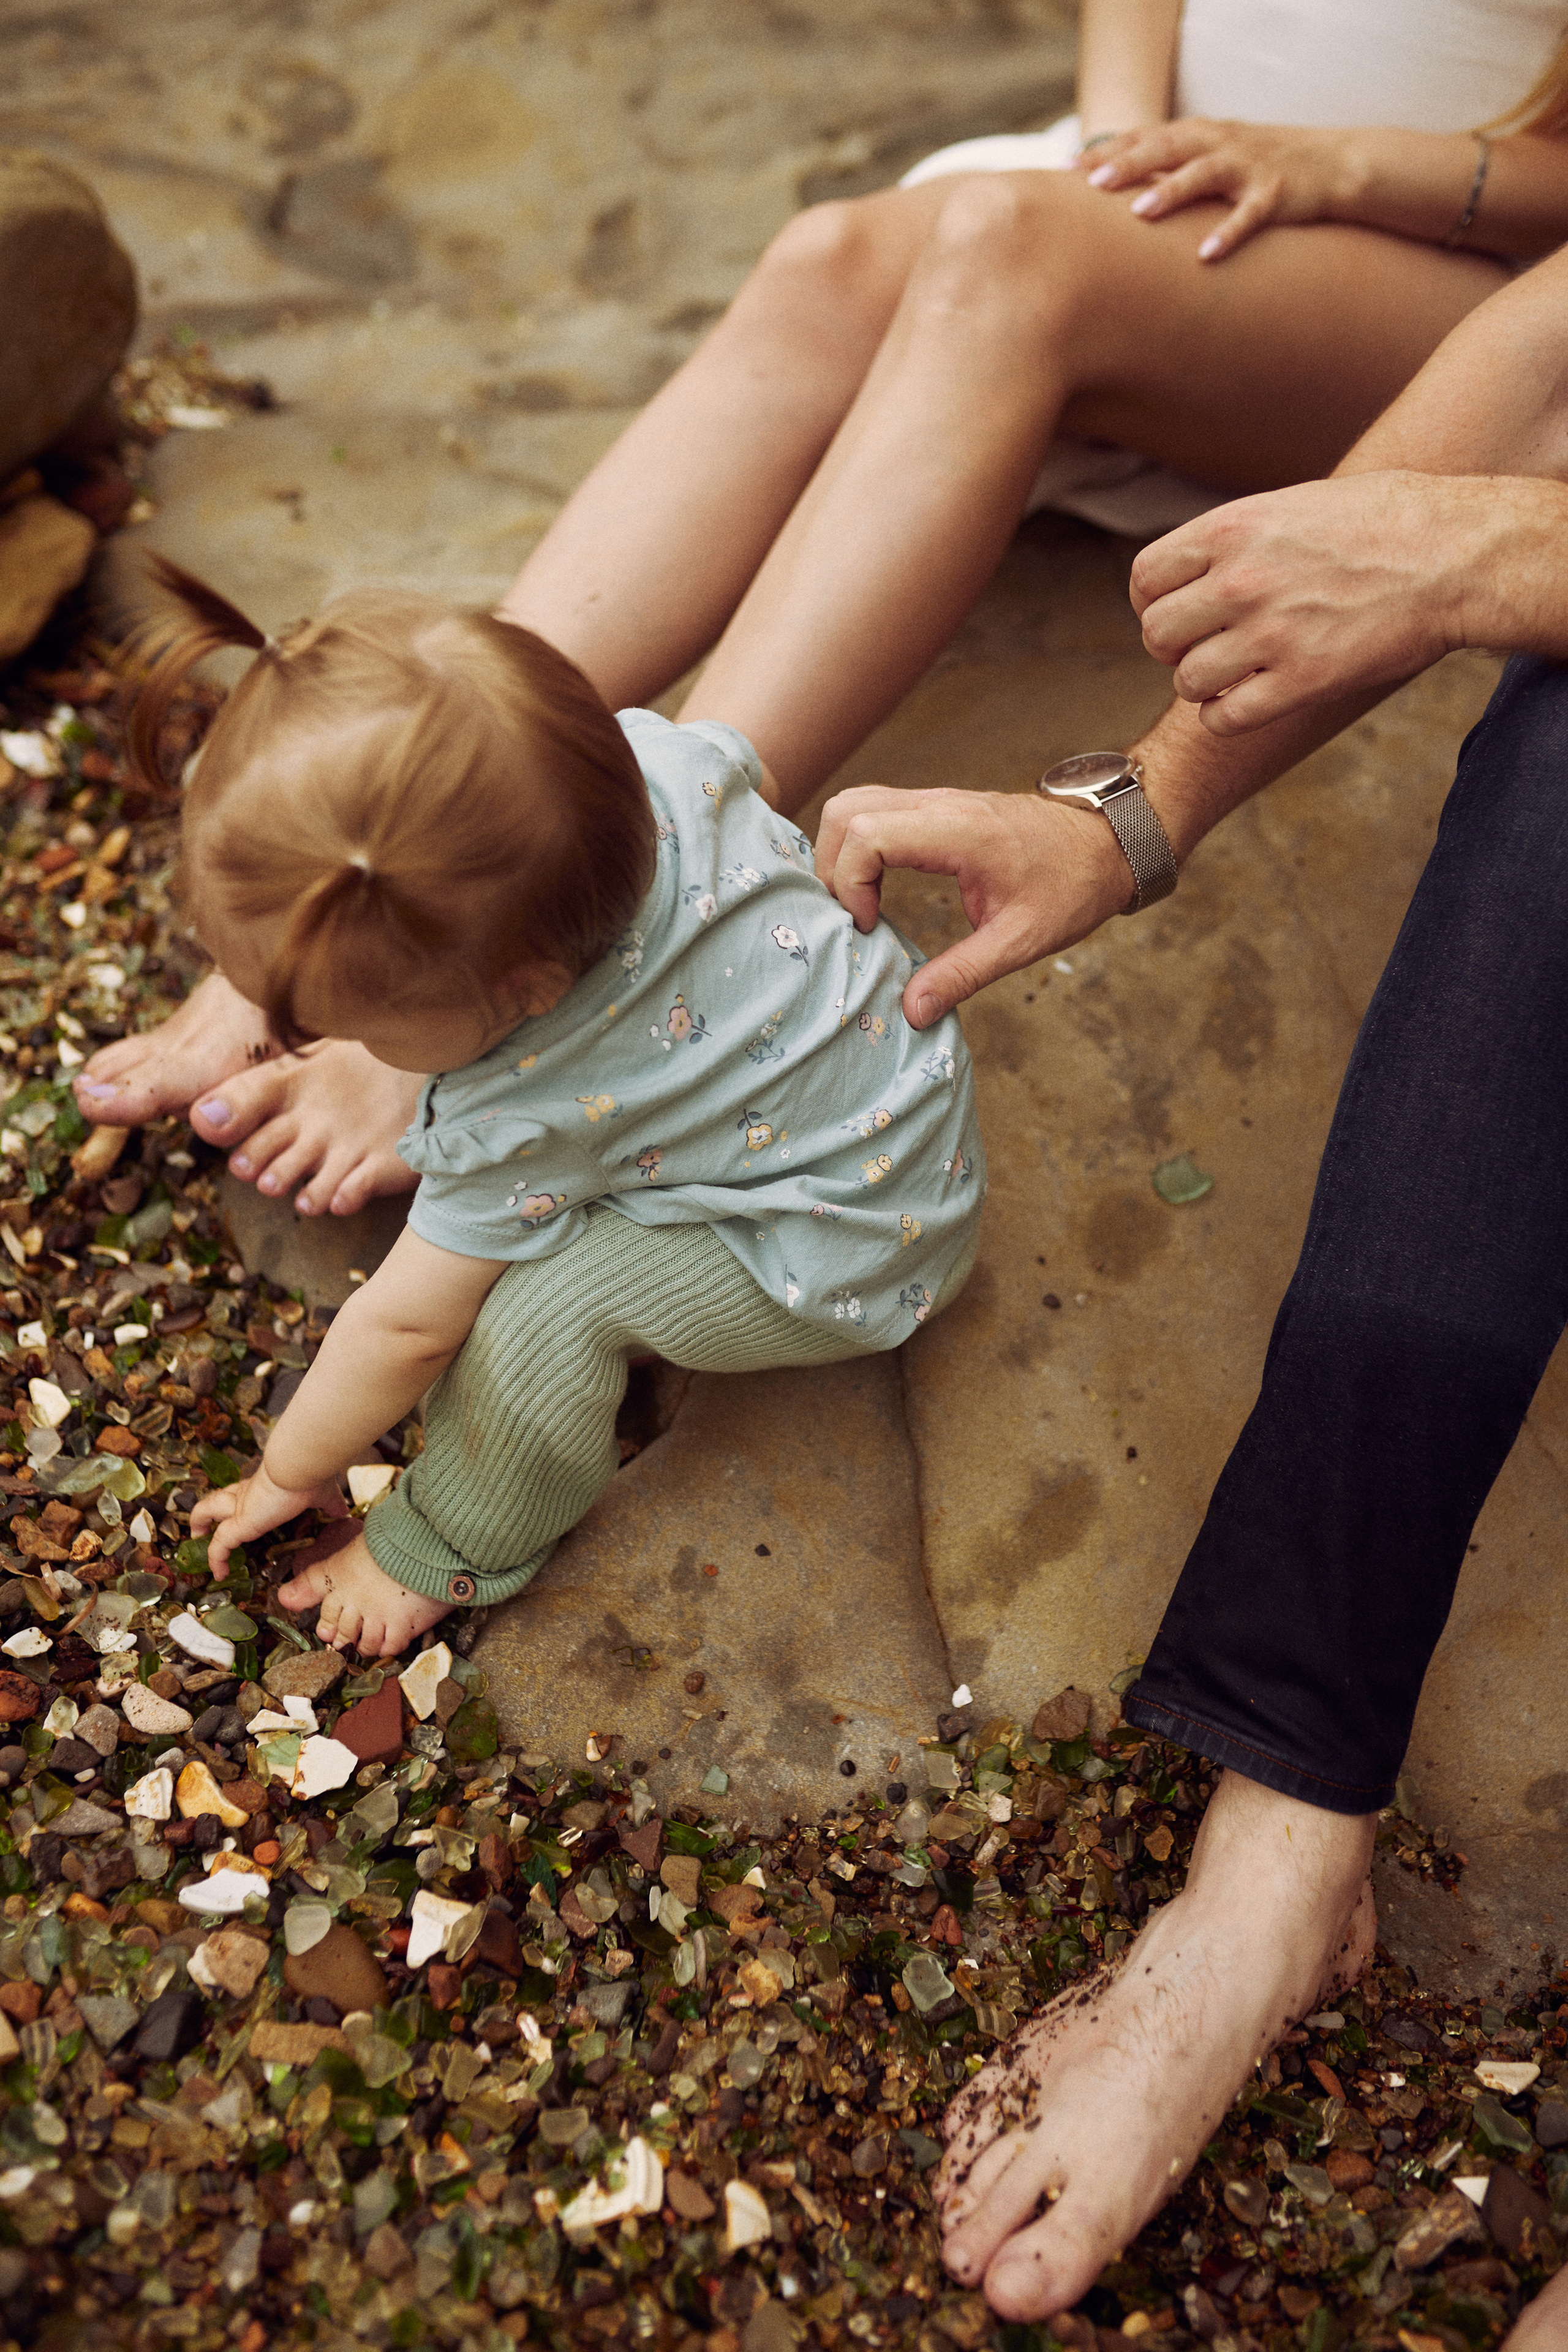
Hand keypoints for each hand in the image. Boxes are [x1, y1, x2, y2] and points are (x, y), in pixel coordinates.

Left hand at [190, 1464, 344, 1577]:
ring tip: (198, 1540)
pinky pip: (219, 1545)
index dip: (240, 1501)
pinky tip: (218, 1574)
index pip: (245, 1493)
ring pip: (207, 1510)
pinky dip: (216, 1560)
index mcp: (264, 1487)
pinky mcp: (239, 1524)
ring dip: (199, 1523)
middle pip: (218, 1498)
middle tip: (204, 1524)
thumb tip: (342, 1512)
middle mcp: (247, 1494)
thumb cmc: (311, 1475)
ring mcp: (240, 1508)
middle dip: (209, 1510)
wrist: (300, 1466)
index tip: (244, 1511)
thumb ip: (330, 1504)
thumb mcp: (323, 1494)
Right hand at [816, 784, 1135, 1026]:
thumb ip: (962, 974)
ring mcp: (936, 799)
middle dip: (833, 867)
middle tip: (854, 918)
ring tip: (860, 905)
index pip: (867, 834)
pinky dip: (859, 845)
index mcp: (960, 832)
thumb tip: (912, 1011)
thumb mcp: (1020, 941)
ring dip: (841, 853)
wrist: (1108, 844)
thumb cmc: (1072, 886)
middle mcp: (940, 804)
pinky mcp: (936, 806)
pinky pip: (875, 810)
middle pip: (846, 810)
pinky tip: (875, 888)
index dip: (850, 883)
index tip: (870, 927)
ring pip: (854, 804)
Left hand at [1077, 117, 1359, 260]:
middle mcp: (1220, 143)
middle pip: (1166, 148)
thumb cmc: (1259, 167)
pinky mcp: (1277, 194)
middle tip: (1092, 184)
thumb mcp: (1212, 158)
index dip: (1108, 150)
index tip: (1068, 167)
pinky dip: (1229, 233)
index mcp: (1199, 134)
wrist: (1333, 163)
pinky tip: (1206, 255)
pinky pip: (1250, 216)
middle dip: (1128, 163)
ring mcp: (1248, 167)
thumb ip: (1170, 168)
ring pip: (1203, 174)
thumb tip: (1120, 192)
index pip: (1145, 137)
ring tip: (1141, 212)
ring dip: (1171, 191)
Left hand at [1129, 472, 1483, 731]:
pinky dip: (1226, 718)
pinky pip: (1225, 719)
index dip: (1152, 602)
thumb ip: (1243, 537)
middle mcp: (1242, 580)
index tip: (1177, 611)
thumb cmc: (1388, 521)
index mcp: (1234, 528)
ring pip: (1187, 681)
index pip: (1146, 576)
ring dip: (1203, 685)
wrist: (1456, 554)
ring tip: (1234, 673)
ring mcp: (1271, 633)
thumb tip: (1203, 566)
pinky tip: (1248, 701)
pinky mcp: (1303, 681)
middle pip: (1157, 633)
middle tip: (1207, 646)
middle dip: (1174, 647)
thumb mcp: (1298, 504)